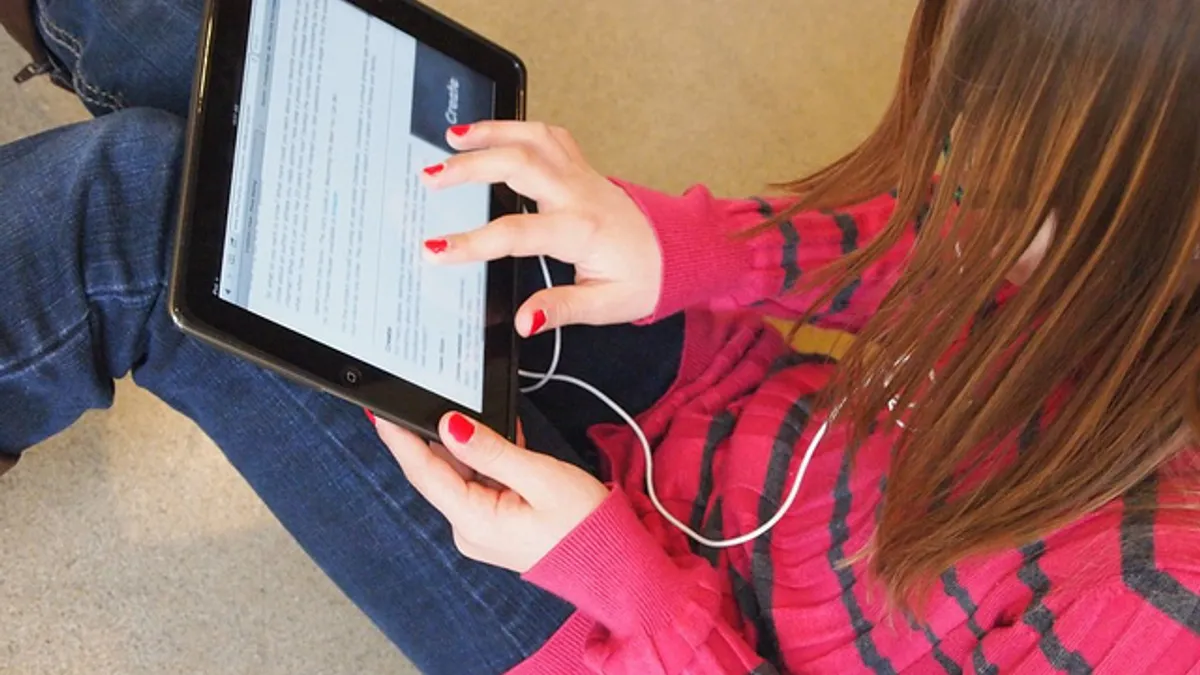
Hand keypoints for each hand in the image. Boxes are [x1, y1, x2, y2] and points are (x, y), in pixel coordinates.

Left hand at [374, 412, 609, 572]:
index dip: (400, 439)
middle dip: (432, 433)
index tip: (379, 410)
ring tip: (467, 405)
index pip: (424, 472)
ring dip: (466, 442)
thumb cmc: (584, 525)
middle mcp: (470, 528)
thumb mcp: (539, 477)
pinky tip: (498, 433)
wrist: (615, 563)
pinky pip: (482, 483)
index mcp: (474, 522)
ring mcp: (482, 528)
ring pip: (461, 474)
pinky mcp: (497, 523)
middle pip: (439, 471)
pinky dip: (488, 458)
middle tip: (422, 393)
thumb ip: (491, 450)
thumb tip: (449, 426)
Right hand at [420, 121, 662, 333]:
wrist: (679, 252)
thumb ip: (560, 309)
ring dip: (490, 132)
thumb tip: (523, 321)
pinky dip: (517, 127)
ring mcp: (580, 176)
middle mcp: (578, 194)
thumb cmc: (645, 277)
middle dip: (471, 167)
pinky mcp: (582, 169)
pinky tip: (491, 131)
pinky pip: (548, 136)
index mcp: (580, 230)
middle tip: (432, 177)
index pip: (515, 233)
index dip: (472, 243)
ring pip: (532, 138)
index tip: (437, 250)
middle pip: (518, 164)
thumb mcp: (605, 305)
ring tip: (451, 137)